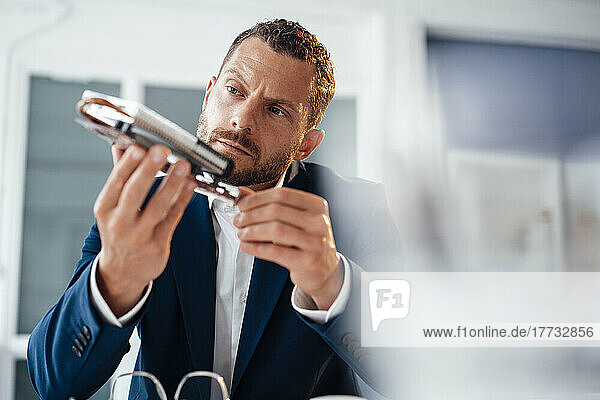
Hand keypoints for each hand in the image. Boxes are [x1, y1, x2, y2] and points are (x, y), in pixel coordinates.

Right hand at [94, 144, 196, 316]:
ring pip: (157, 206)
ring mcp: (139, 236)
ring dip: (172, 184)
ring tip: (184, 166)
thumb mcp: (112, 206)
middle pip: (134, 193)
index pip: (115, 182)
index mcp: (105, 209)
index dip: (128, 164)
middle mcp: (119, 223)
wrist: (121, 272)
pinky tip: (191, 185)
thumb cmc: (119, 232)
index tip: (139, 146)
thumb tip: (121, 144)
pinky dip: (183, 200)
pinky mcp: (157, 245)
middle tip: (162, 151)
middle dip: (148, 170)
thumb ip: (120, 174)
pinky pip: (173, 218)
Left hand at [233, 187, 342, 309]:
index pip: (282, 194)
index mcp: (316, 205)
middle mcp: (319, 221)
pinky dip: (256, 247)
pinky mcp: (307, 261)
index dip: (257, 198)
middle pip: (276, 211)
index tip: (241, 204)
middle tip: (238, 220)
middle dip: (251, 215)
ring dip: (252, 231)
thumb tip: (242, 194)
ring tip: (241, 233)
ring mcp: (315, 242)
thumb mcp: (294, 220)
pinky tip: (247, 246)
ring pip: (275, 230)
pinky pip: (275, 251)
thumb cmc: (307, 242)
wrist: (325, 271)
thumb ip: (269, 205)